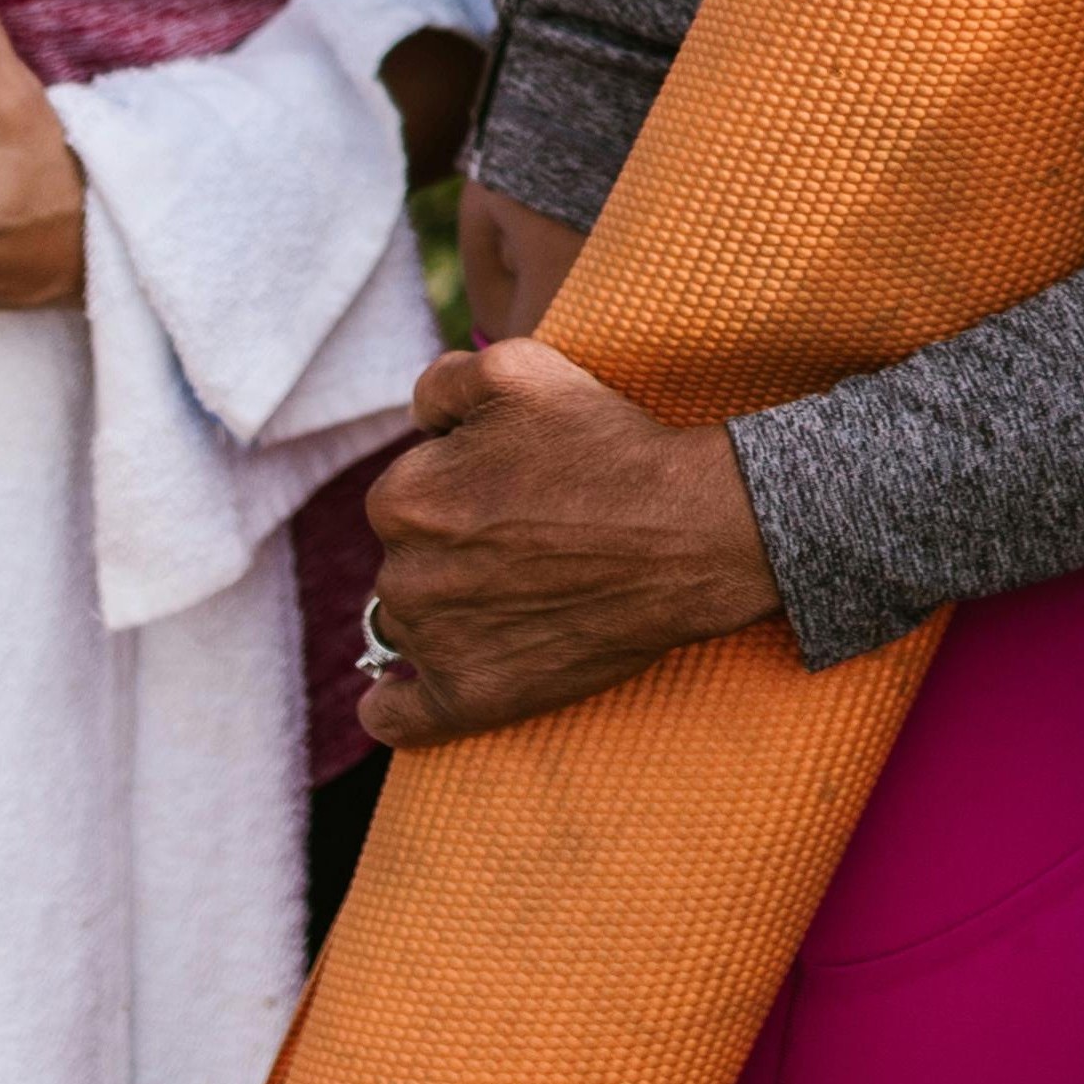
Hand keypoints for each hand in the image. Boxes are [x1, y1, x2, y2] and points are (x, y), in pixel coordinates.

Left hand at [355, 336, 776, 745]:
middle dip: (455, 545)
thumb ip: (440, 383)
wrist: (689, 531)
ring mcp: (436, 645)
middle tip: (533, 535)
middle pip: (409, 557)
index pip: (408, 489)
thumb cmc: (609, 445)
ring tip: (525, 590)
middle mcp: (401, 576)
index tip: (517, 486)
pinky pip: (396, 716)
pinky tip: (396, 695)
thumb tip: (414, 421)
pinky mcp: (472, 699)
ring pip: (412, 622)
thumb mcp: (518, 367)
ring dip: (447, 609)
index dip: (463, 481)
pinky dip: (393, 706)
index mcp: (400, 498)